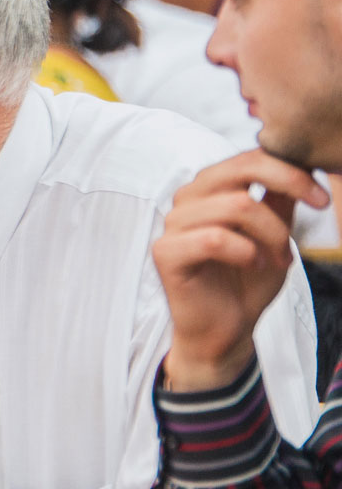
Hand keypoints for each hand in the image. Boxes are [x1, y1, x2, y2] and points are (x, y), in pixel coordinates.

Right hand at [154, 149, 326, 389]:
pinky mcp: (166, 252)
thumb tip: (300, 163)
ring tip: (279, 258)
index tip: (322, 196)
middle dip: (288, 184)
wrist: (225, 330)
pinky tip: (253, 265)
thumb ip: (280, 199)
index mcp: (210, 189)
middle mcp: (188, 200)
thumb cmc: (247, 281)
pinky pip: (215, 239)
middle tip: (320, 206)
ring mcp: (172, 225)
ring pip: (235, 206)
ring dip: (271, 233)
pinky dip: (245, 252)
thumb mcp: (275, 233)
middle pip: (239, 169)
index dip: (291, 169)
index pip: (247, 158)